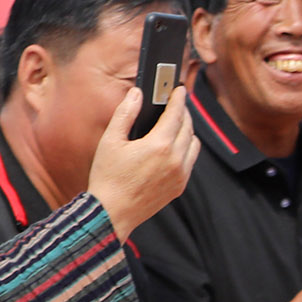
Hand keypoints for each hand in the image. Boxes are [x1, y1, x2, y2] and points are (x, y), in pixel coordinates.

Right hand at [86, 86, 199, 234]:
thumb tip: (136, 94)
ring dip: (187, 131)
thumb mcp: (110, 140)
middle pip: (188, 127)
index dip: (178, 98)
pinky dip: (186, 149)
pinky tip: (174, 146)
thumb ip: (125, 113)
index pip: (176, 114)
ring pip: (193, 144)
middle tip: (175, 104)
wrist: (112, 212)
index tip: (180, 89)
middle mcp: (175, 160)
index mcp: (159, 145)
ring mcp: (180, 175)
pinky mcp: (180, 186)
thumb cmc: (108, 178)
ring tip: (174, 124)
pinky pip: (191, 161)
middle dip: (183, 112)